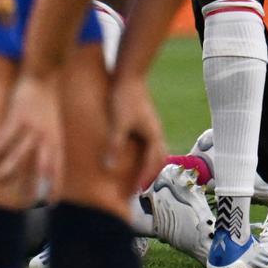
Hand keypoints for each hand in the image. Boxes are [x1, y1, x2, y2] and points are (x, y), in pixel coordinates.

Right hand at [0, 74, 64, 203]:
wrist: (44, 75)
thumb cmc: (46, 103)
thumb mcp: (53, 126)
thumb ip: (47, 144)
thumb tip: (38, 163)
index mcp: (56, 141)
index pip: (58, 170)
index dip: (54, 188)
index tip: (49, 204)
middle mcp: (46, 137)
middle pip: (41, 168)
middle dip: (32, 186)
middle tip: (22, 203)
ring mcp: (33, 127)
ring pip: (21, 155)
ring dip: (8, 170)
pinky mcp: (19, 115)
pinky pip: (6, 136)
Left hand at [106, 76, 167, 194]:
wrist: (129, 75)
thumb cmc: (123, 99)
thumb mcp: (118, 124)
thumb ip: (115, 145)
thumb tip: (110, 167)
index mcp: (153, 136)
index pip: (151, 164)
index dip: (143, 178)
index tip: (135, 191)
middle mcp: (156, 133)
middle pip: (158, 159)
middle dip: (149, 174)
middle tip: (138, 188)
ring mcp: (152, 126)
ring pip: (155, 151)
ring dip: (148, 164)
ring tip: (137, 174)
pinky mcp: (145, 121)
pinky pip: (148, 143)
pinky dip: (144, 153)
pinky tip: (132, 154)